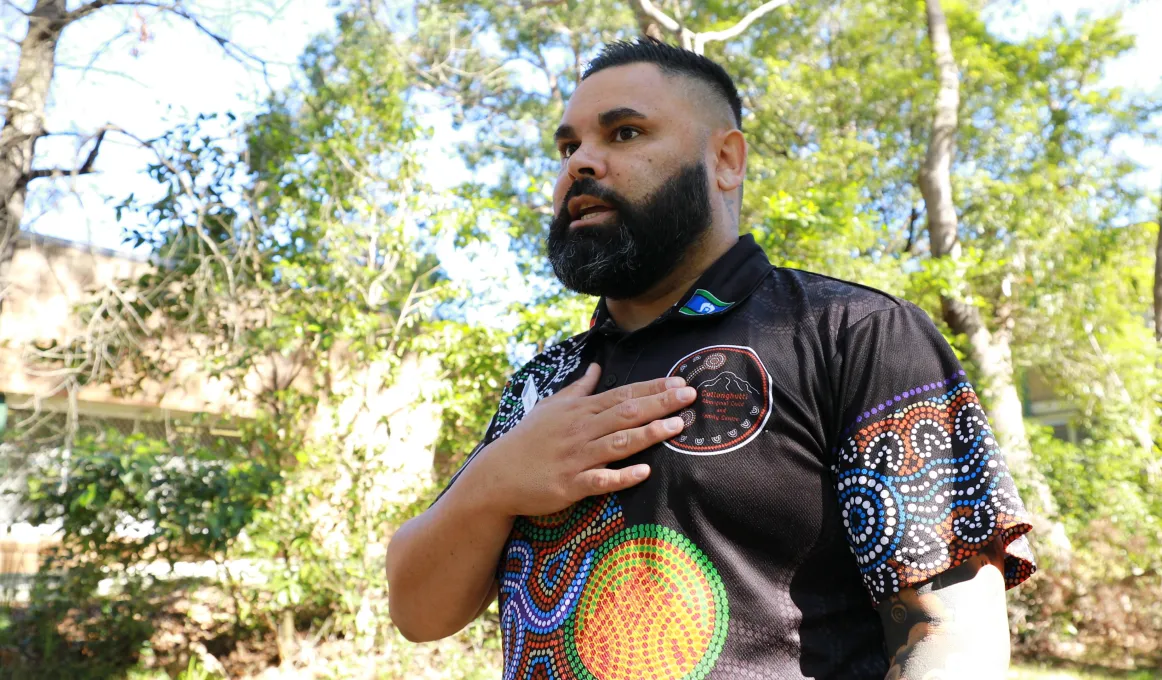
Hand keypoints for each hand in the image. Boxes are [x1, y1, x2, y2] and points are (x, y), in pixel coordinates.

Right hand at [463, 363, 695, 517]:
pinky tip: (644, 472)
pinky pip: (600, 480)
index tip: (680, 382)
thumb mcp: (551, 406)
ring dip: (649, 434)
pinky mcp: (570, 485)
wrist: (497, 475)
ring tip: (677, 426)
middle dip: (660, 403)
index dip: (652, 388)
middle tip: (690, 395)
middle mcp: (581, 430)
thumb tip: (596, 366)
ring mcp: (576, 458)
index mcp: (579, 411)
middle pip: (626, 413)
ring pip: (618, 443)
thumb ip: (578, 388)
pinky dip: (622, 476)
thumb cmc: (527, 439)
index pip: (622, 395)